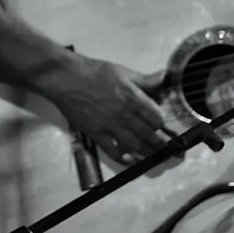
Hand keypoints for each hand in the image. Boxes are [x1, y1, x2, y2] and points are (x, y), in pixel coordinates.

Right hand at [35, 54, 171, 163]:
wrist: (66, 78)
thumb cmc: (95, 72)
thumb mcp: (122, 71)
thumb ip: (145, 79)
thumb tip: (166, 77)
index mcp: (133, 98)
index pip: (157, 118)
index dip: (163, 124)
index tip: (165, 127)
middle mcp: (125, 115)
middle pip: (150, 135)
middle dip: (161, 143)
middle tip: (168, 149)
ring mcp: (110, 126)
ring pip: (135, 146)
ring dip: (147, 153)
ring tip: (155, 156)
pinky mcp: (96, 134)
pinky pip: (113, 151)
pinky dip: (124, 159)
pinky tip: (131, 161)